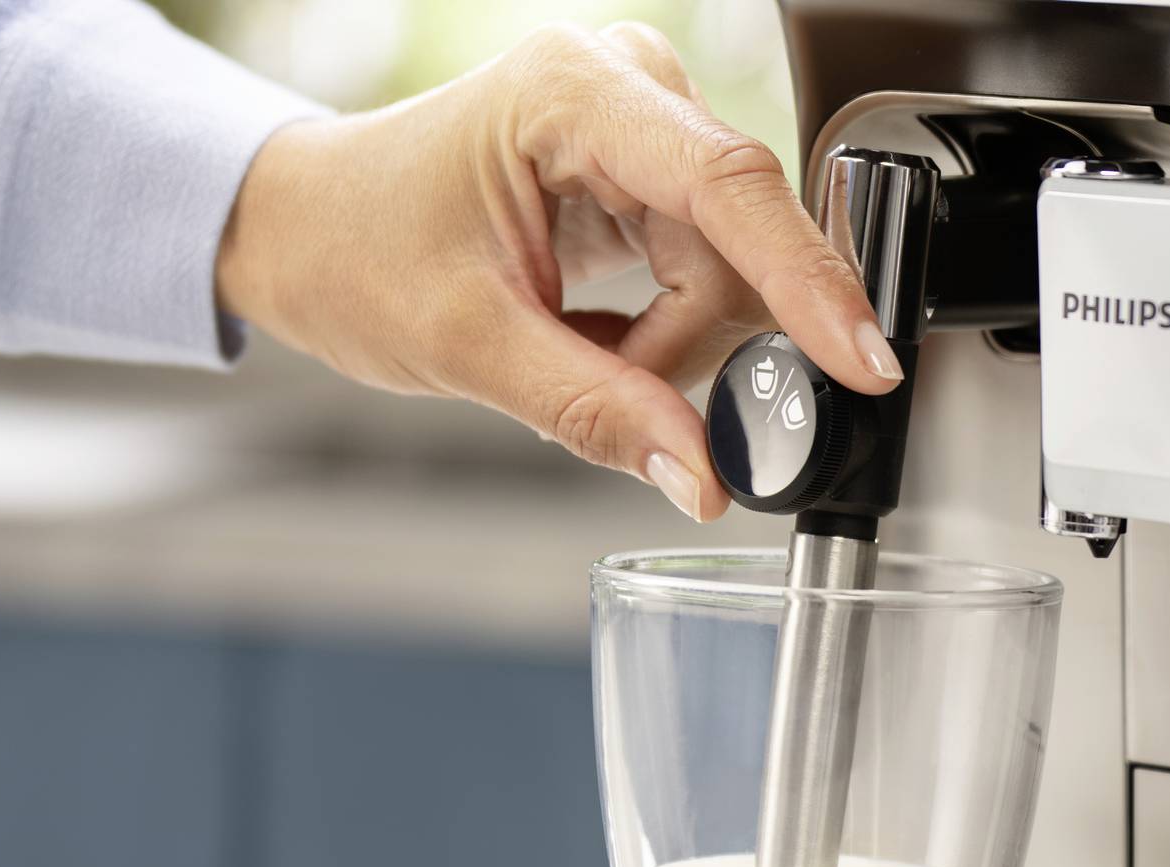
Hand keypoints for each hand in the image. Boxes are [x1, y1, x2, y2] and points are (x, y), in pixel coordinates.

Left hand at [213, 21, 899, 518]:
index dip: (807, 280)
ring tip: (573, 346)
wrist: (308, 228)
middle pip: (736, 245)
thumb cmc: (355, 250)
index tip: (861, 361)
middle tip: (594, 374)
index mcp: (573, 93)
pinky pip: (711, 275)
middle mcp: (626, 87)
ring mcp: (648, 125)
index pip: (731, 186)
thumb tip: (704, 477)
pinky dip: (662, 332)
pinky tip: (596, 329)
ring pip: (730, 274)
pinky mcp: (657, 171)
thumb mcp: (468, 346)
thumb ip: (596, 413)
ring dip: (668, 346)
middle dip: (684, 343)